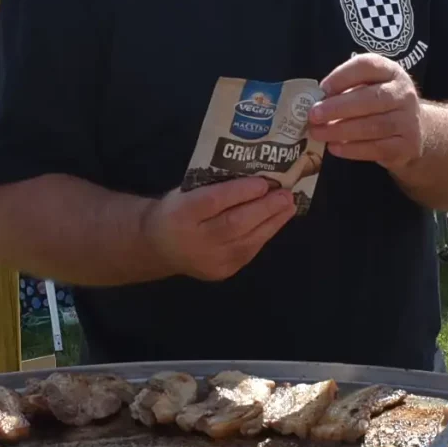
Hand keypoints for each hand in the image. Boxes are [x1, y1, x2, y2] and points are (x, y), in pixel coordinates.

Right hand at [143, 177, 295, 281]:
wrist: (159, 247)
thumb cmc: (177, 211)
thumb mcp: (185, 192)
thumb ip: (213, 185)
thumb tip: (254, 174)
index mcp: (180, 213)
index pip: (213, 202)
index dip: (240, 192)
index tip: (264, 182)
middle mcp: (195, 240)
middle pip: (234, 224)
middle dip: (264, 209)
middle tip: (286, 195)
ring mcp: (209, 260)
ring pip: (246, 241)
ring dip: (272, 223)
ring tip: (289, 206)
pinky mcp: (221, 272)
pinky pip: (248, 252)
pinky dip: (264, 235)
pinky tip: (276, 222)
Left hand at [308, 54, 422, 169]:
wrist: (414, 132)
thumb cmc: (380, 105)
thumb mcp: (368, 87)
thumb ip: (346, 89)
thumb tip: (317, 101)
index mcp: (391, 72)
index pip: (368, 66)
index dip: (343, 76)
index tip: (322, 88)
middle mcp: (403, 93)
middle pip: (371, 98)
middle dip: (338, 107)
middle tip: (314, 115)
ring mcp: (408, 120)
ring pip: (373, 126)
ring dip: (341, 130)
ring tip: (318, 133)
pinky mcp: (406, 146)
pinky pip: (377, 148)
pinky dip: (352, 149)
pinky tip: (334, 147)